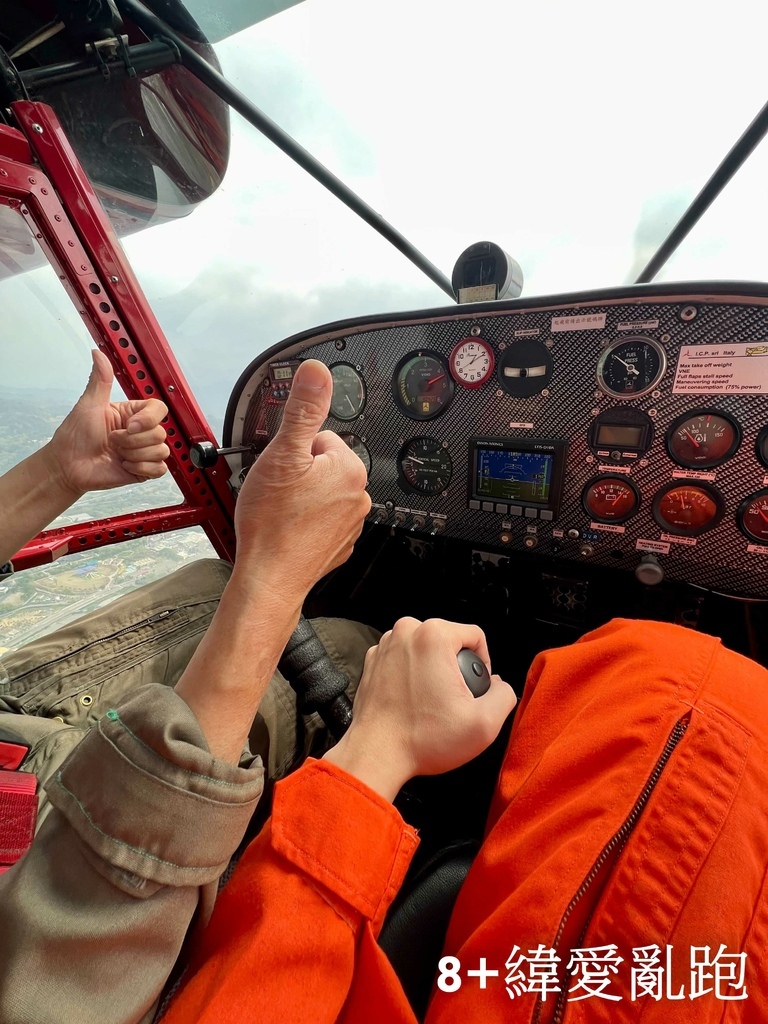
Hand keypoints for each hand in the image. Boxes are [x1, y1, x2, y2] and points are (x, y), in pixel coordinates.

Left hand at [47, 350, 169, 495]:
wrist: (68, 467)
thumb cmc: (75, 436)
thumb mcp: (89, 405)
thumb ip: (100, 380)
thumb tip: (97, 353)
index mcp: (132, 414)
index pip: (158, 409)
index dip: (149, 418)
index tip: (130, 425)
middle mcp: (141, 432)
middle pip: (160, 432)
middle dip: (133, 440)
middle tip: (113, 441)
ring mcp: (144, 451)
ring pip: (161, 450)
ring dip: (135, 454)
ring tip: (117, 454)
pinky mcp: (144, 470)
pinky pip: (159, 468)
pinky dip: (141, 468)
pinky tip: (125, 466)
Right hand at [232, 359, 370, 602]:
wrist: (270, 578)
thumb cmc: (272, 523)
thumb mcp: (282, 454)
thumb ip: (302, 409)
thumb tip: (317, 372)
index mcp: (349, 468)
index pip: (319, 438)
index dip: (293, 451)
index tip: (282, 471)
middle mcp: (358, 495)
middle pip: (320, 465)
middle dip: (297, 474)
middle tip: (278, 493)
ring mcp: (350, 523)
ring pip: (318, 493)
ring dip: (299, 498)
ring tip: (280, 513)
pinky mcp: (338, 544)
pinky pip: (319, 520)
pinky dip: (302, 522)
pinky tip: (287, 530)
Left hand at [324, 617, 516, 799]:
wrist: (376, 755)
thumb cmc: (423, 738)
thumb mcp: (484, 723)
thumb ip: (504, 695)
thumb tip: (498, 685)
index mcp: (432, 635)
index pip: (475, 635)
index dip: (483, 663)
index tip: (474, 689)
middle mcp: (405, 632)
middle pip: (449, 640)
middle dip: (456, 666)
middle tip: (451, 700)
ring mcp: (385, 645)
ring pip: (425, 649)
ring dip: (433, 670)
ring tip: (430, 702)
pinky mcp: (372, 661)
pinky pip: (403, 659)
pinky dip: (411, 675)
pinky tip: (411, 702)